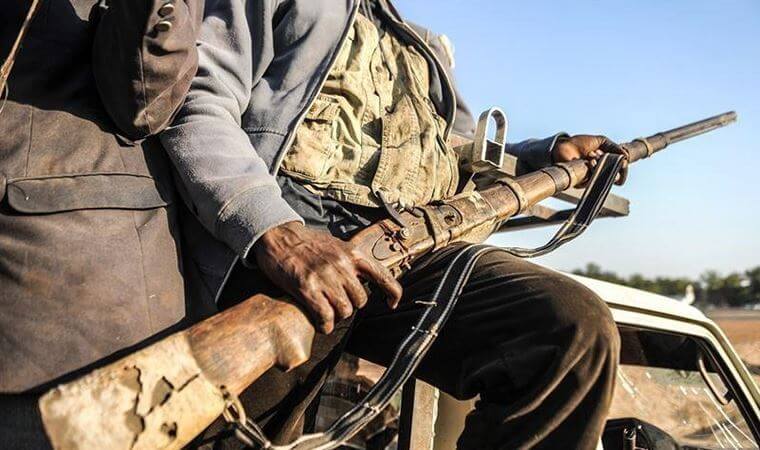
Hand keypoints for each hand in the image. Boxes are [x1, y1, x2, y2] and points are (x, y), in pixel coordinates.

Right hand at [252, 221, 402, 333]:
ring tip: (327, 312)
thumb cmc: (306, 243)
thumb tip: (364, 279)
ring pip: (345, 310)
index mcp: (352, 254)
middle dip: (350, 305)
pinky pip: (325, 316)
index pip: (382, 276)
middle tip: (338, 304)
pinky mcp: (307, 288)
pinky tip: (320, 323)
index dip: (392, 293)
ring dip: (337, 316)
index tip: (391, 304)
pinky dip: (324, 325)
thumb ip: (351, 262)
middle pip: (360, 300)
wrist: (278, 237)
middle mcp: (342, 265)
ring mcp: (325, 277)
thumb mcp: (336, 246)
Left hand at [551, 134, 627, 182]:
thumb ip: (614, 147)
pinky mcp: (581, 182)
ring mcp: (590, 179)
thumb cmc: (580, 143)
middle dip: (615, 167)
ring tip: (593, 154)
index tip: (624, 162)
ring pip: (604, 177)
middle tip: (613, 160)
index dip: (624, 169)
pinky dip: (593, 167)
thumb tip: (626, 157)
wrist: (565, 145)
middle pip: (615, 179)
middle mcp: (599, 173)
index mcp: (605, 165)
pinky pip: (592, 178)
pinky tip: (588, 159)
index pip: (620, 173)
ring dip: (601, 164)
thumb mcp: (601, 141)